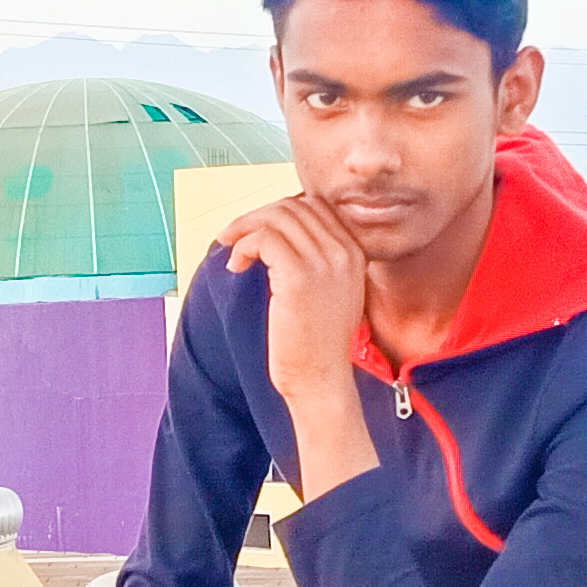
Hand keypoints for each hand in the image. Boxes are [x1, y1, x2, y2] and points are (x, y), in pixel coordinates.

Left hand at [218, 195, 366, 403]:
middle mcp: (344, 252)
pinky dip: (243, 246)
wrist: (321, 380)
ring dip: (245, 228)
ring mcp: (324, 263)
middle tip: (233, 235)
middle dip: (257, 216)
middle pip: (293, 206)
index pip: (315, 206)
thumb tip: (279, 235)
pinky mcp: (299, 278)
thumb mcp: (330, 292)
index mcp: (354, 253)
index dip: (279, 212)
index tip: (257, 229)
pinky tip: (236, 267)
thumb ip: (317, 261)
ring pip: (277, 218)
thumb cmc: (317, 344)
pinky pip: (264, 239)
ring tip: (232, 250)